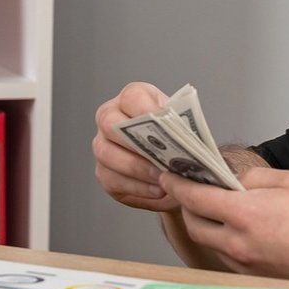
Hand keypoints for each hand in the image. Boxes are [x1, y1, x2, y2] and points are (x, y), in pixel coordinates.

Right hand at [93, 82, 176, 212]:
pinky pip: (112, 179)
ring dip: (137, 168)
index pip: (132, 97)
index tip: (165, 125)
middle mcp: (111, 118)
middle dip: (137, 143)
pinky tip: (157, 191)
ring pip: (106, 153)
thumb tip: (186, 137)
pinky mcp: (104, 172)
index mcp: (133, 99)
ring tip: (162, 179)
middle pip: (110, 123)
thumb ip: (181, 129)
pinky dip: (137, 187)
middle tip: (162, 159)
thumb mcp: (183, 128)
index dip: (146, 110)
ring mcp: (103, 145)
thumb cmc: (177, 142)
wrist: (174, 169)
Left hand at [161, 167, 288, 282]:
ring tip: (218, 207)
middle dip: (188, 206)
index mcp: (245, 214)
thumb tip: (235, 181)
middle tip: (192, 189)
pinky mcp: (256, 276)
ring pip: (210, 242)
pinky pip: (228, 255)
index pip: (195, 197)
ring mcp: (246, 263)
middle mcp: (239, 243)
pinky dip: (225, 239)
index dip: (177, 184)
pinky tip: (239, 228)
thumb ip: (256, 179)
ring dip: (207, 224)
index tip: (168, 175)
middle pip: (194, 224)